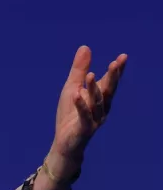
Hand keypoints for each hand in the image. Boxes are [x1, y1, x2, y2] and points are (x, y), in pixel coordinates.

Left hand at [49, 45, 127, 174]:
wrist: (65, 142)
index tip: (123, 57)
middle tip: (116, 63)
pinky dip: (80, 105)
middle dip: (112, 77)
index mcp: (100, 98)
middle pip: (108, 91)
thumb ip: (80, 70)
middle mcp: (101, 108)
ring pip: (96, 103)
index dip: (117, 71)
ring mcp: (94, 119)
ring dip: (94, 89)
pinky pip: (83, 115)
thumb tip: (85, 47)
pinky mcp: (84, 128)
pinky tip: (76, 95)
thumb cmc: (70, 114)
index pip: (110, 82)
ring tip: (90, 76)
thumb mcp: (72, 88)